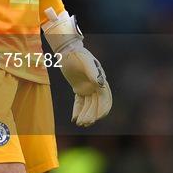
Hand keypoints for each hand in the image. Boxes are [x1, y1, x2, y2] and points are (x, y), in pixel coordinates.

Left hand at [43, 8, 111, 126]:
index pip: (105, 98)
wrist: (67, 50)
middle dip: (92, 114)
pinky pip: (80, 102)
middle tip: (84, 122)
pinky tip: (74, 118)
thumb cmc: (77, 54)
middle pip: (97, 104)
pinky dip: (78, 110)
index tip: (96, 118)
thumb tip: (100, 84)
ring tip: (79, 123)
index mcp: (100, 79)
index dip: (102, 109)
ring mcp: (88, 87)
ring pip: (88, 105)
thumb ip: (92, 72)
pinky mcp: (79, 88)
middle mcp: (96, 85)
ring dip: (85, 114)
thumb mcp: (85, 62)